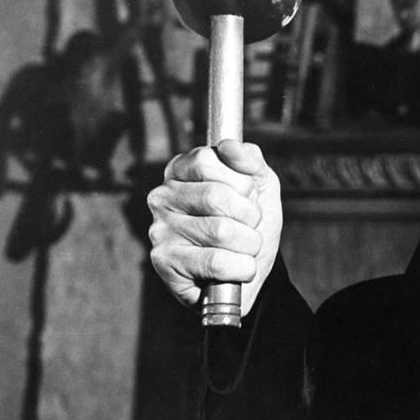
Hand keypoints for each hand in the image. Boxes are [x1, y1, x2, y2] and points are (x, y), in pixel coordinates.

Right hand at [147, 140, 282, 317]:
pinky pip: (216, 262)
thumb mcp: (260, 185)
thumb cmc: (249, 224)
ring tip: (244, 249)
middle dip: (249, 216)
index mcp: (181, 170)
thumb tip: (229, 147)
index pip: (208, 160)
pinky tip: (238, 269)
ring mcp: (159, 230)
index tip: (246, 196)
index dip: (241, 182)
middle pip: (216, 196)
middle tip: (249, 227)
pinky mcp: (164, 262)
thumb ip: (249, 159)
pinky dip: (241, 268)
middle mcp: (162, 197)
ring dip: (249, 244)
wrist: (251, 272)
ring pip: (220, 231)